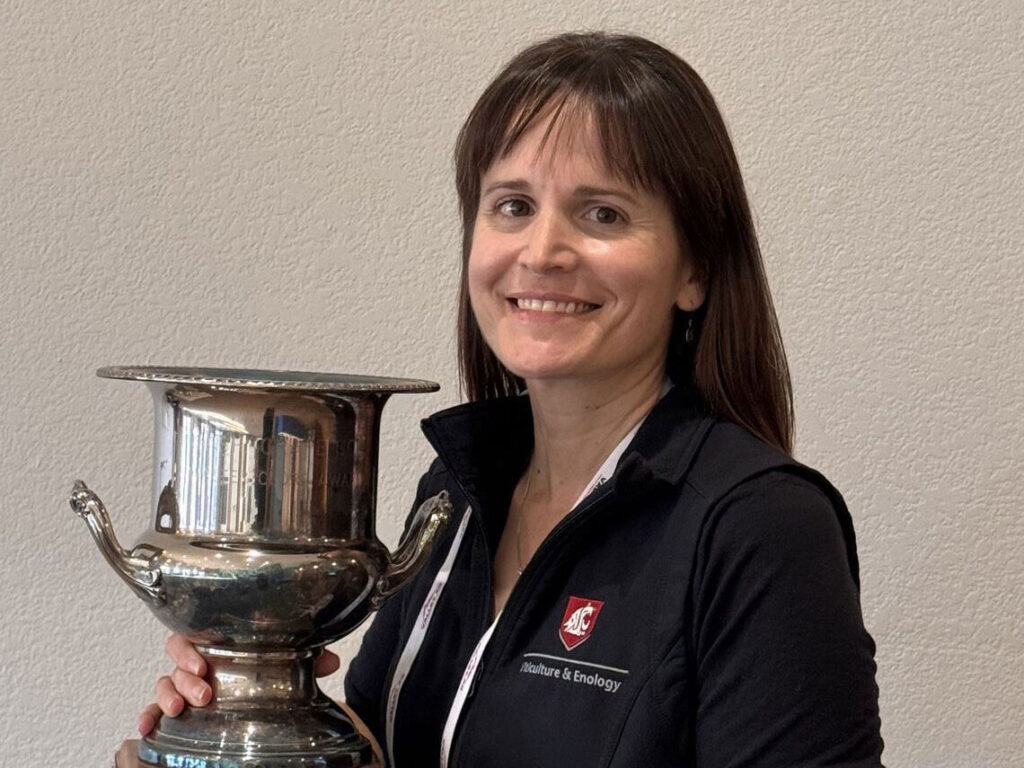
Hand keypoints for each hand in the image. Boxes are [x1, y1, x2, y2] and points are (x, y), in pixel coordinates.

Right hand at [137, 634, 340, 735]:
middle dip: (184, 677)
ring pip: (164, 684)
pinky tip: (147, 728)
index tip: (203, 664)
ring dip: (167, 696)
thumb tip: (331, 662)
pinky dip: (148, 717)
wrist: (264, 694)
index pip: (191, 636)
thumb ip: (306, 659)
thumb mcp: (286, 663)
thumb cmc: (264, 670)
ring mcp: (183, 687)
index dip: (190, 648)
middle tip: (204, 693)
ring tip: (180, 711)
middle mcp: (196, 664)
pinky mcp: (178, 710)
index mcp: (217, 645)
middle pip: (175, 662)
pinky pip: (153, 710)